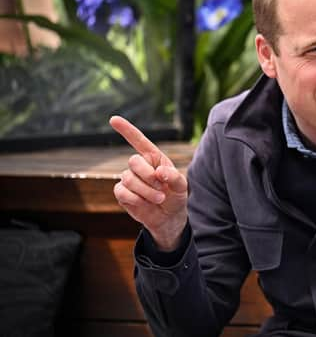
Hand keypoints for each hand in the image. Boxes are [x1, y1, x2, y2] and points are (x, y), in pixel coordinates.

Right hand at [110, 116, 187, 250]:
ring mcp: (128, 179)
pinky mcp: (122, 193)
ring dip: (146, 191)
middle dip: (148, 176)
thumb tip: (159, 172)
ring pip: (128, 178)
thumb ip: (174, 177)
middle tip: (162, 188)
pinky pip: (121, 192)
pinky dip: (135, 199)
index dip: (126, 130)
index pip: (138, 140)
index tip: (113, 119)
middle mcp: (139, 166)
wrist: (169, 217)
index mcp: (154, 158)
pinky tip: (144, 203)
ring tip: (159, 199)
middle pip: (133, 161)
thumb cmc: (176, 197)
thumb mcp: (181, 186)